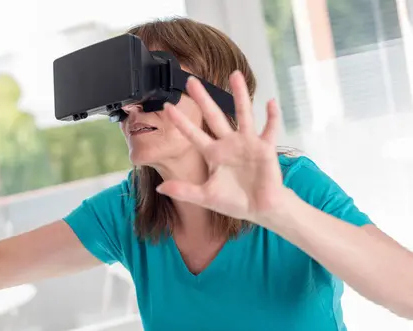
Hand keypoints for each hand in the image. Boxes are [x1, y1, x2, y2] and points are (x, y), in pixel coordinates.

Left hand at [156, 71, 287, 225]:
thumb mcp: (206, 197)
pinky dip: (272, 116)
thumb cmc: (234, 201)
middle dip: (203, 98)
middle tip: (190, 80)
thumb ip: (184, 191)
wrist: (260, 208)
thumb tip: (160, 188)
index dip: (180, 122)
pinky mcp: (265, 148)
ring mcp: (247, 143)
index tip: (167, 107)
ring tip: (235, 75)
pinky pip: (270, 129)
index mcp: (213, 153)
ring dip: (240, 95)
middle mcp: (228, 143)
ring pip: (243, 114)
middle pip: (214, 116)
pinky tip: (270, 103)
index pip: (193, 134)